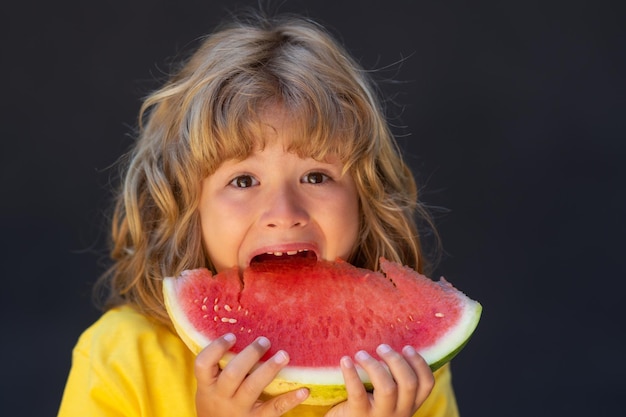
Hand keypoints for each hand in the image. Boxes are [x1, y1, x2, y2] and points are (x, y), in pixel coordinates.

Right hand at [194, 334, 308, 416]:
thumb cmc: (217, 401)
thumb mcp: (210, 386)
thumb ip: (220, 366)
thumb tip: (243, 330)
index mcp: (207, 385)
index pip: (203, 364)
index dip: (216, 348)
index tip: (232, 336)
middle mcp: (222, 397)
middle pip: (233, 373)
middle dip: (250, 355)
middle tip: (264, 341)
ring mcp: (239, 410)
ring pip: (252, 388)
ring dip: (268, 369)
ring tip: (284, 355)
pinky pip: (274, 409)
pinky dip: (290, 399)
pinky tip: (303, 390)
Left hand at [326, 344, 433, 416]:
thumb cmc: (366, 407)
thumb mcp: (386, 398)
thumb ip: (393, 379)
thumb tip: (392, 345)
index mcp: (409, 404)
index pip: (427, 384)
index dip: (420, 363)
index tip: (407, 348)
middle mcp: (399, 412)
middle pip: (409, 383)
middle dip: (396, 360)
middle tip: (381, 347)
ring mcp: (380, 416)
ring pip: (387, 388)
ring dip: (374, 365)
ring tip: (361, 354)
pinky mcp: (359, 415)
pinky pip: (357, 393)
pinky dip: (351, 374)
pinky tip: (345, 360)